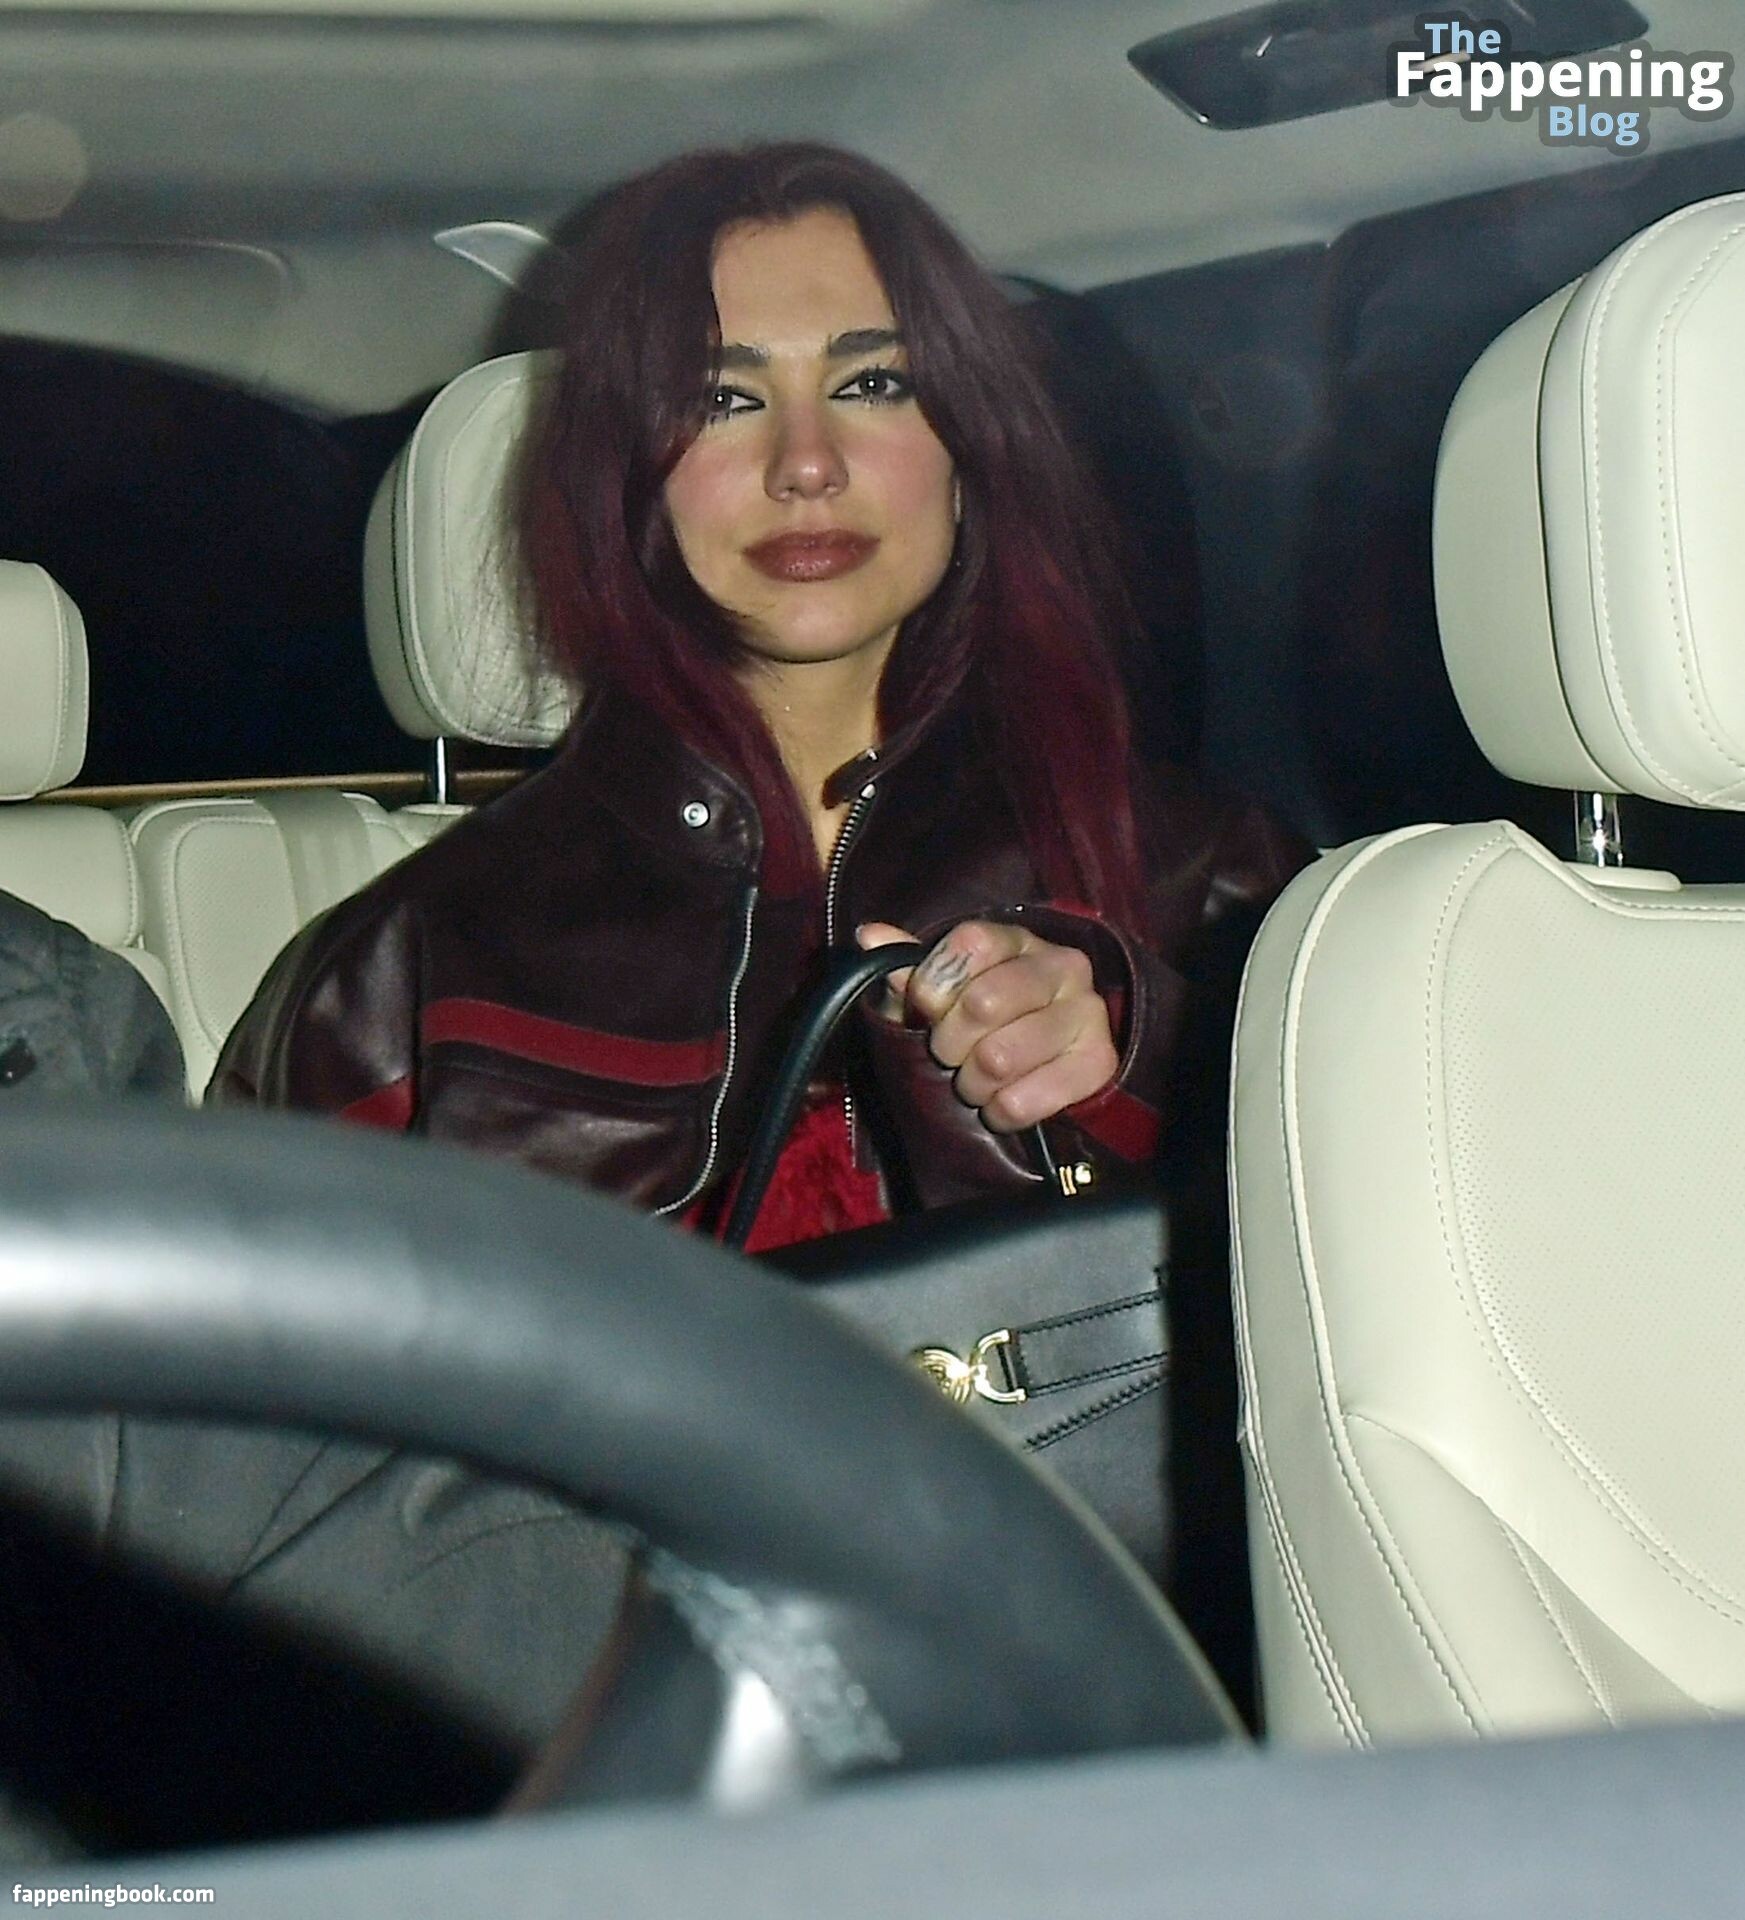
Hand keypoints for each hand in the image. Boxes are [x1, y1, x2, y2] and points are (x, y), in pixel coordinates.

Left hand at [855, 919, 1118, 1132]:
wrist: (1056, 1063)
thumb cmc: (986, 1022)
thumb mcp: (945, 991)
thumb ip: (909, 966)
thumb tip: (870, 936)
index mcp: (1018, 940)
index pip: (970, 944)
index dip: (934, 985)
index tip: (927, 1010)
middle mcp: (1062, 966)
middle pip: (983, 1004)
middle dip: (949, 1043)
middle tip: (950, 1056)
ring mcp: (1087, 1013)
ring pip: (999, 1058)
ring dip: (971, 1083)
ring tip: (974, 1083)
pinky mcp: (1099, 1063)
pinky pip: (1023, 1100)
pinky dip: (999, 1111)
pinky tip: (1000, 1104)